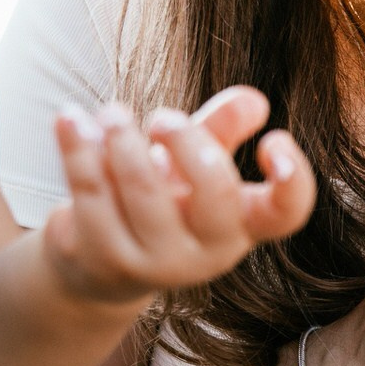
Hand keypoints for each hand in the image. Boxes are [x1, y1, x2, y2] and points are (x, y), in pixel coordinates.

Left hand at [44, 85, 315, 304]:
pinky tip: (70, 121)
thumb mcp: (196, 163)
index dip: (293, 179)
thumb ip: (223, 128)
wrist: (100, 265)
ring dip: (124, 140)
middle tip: (162, 118)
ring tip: (112, 113)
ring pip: (144, 193)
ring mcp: (158, 262)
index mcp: (242, 224)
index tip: (272, 139)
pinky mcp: (105, 258)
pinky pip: (92, 195)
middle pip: (218, 196)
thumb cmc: (162, 200)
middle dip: (189, 143)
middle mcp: (209, 252)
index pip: (286, 213)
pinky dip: (80, 151)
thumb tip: (253, 100)